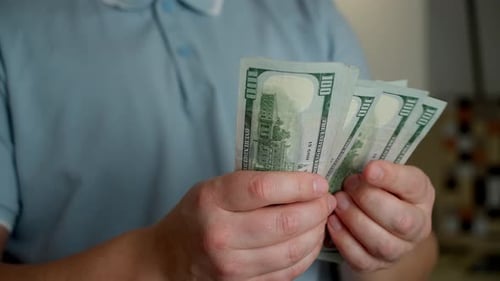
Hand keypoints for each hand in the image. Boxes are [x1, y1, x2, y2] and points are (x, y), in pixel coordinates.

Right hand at [151, 171, 335, 279]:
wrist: (169, 257)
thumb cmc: (196, 215)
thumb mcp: (212, 188)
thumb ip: (250, 184)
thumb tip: (300, 180)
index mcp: (212, 199)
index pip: (263, 189)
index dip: (298, 185)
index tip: (318, 182)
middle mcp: (220, 233)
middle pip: (284, 222)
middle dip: (316, 210)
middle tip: (326, 200)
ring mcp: (230, 264)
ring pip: (291, 250)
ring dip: (316, 233)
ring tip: (322, 219)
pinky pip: (287, 272)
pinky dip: (307, 255)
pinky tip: (311, 241)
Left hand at [327, 160, 433, 271]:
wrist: (373, 218)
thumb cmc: (376, 188)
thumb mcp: (381, 172)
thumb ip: (373, 169)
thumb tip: (353, 164)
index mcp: (421, 195)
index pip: (413, 185)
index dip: (391, 177)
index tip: (368, 169)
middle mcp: (417, 226)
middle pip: (401, 220)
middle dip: (369, 200)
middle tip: (347, 186)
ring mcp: (398, 249)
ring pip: (381, 243)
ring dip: (355, 220)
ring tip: (338, 202)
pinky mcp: (376, 264)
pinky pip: (361, 258)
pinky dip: (344, 239)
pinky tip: (332, 221)